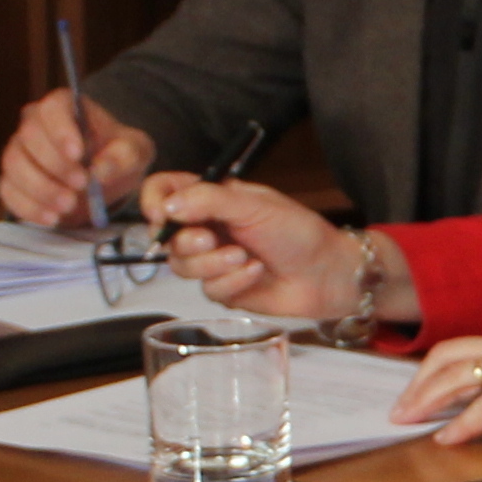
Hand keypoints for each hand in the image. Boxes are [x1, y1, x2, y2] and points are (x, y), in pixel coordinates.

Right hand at [0, 88, 157, 230]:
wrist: (104, 179)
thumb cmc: (116, 155)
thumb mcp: (134, 151)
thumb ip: (124, 155)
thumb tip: (101, 170)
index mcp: (64, 106)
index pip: (52, 109)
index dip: (61, 130)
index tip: (78, 154)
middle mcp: (34, 124)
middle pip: (30, 137)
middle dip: (55, 164)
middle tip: (81, 185)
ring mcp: (19, 152)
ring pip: (14, 165)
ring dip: (41, 188)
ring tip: (68, 206)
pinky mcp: (13, 181)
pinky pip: (9, 191)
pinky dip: (29, 207)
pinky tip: (52, 217)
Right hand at [154, 175, 374, 320]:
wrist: (327, 273)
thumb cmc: (297, 231)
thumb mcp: (254, 205)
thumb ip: (209, 200)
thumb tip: (168, 206)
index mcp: (211, 199)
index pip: (163, 191)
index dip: (154, 202)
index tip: (162, 215)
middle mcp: (207, 228)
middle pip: (166, 236)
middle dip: (188, 242)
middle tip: (212, 240)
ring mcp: (213, 261)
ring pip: (182, 267)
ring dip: (214, 264)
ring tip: (246, 257)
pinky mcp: (224, 290)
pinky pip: (208, 290)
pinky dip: (233, 281)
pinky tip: (256, 273)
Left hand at [395, 299, 481, 441]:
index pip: (466, 347)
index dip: (437, 368)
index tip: (420, 388)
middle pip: (449, 358)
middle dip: (419, 383)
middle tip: (400, 409)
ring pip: (458, 376)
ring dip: (427, 399)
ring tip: (407, 420)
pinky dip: (464, 424)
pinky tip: (446, 438)